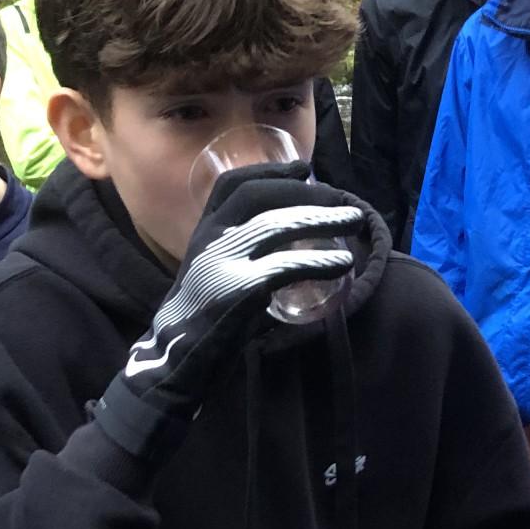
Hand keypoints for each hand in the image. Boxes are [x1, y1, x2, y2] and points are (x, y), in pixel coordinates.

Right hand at [95, 192, 363, 461]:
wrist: (174, 360)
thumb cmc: (203, 319)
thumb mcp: (212, 271)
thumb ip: (240, 252)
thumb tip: (292, 239)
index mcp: (204, 230)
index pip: (235, 184)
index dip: (272, 170)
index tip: (304, 168)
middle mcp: (210, 238)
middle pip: (262, 196)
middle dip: (307, 192)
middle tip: (343, 200)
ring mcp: (222, 262)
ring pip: (277, 226)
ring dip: (322, 220)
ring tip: (355, 222)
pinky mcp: (238, 290)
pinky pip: (286, 267)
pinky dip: (318, 263)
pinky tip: (341, 265)